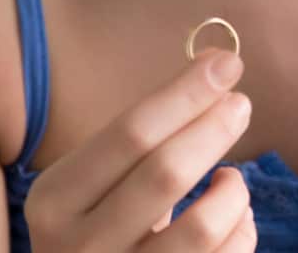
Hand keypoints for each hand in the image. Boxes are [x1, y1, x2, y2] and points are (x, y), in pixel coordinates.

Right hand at [23, 49, 256, 251]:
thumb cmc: (97, 223)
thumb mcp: (93, 181)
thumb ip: (143, 133)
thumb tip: (215, 66)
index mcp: (55, 200)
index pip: (130, 133)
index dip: (186, 94)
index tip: (227, 63)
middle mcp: (79, 246)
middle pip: (166, 173)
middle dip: (213, 129)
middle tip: (240, 105)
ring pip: (202, 228)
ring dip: (233, 191)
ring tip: (231, 178)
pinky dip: (242, 229)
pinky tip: (233, 217)